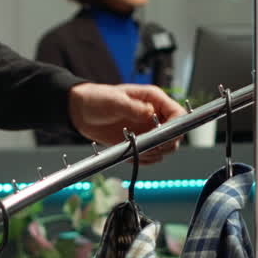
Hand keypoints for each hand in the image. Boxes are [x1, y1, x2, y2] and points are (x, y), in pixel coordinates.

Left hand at [67, 83, 185, 162]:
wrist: (80, 112)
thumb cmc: (97, 99)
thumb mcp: (114, 100)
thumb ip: (133, 107)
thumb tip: (150, 113)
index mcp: (153, 99)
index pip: (177, 113)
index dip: (176, 126)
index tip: (165, 136)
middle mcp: (154, 116)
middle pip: (174, 135)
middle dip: (165, 144)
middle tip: (149, 146)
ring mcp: (147, 130)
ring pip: (163, 148)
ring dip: (152, 153)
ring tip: (135, 147)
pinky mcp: (138, 142)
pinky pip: (149, 156)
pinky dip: (142, 158)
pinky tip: (128, 152)